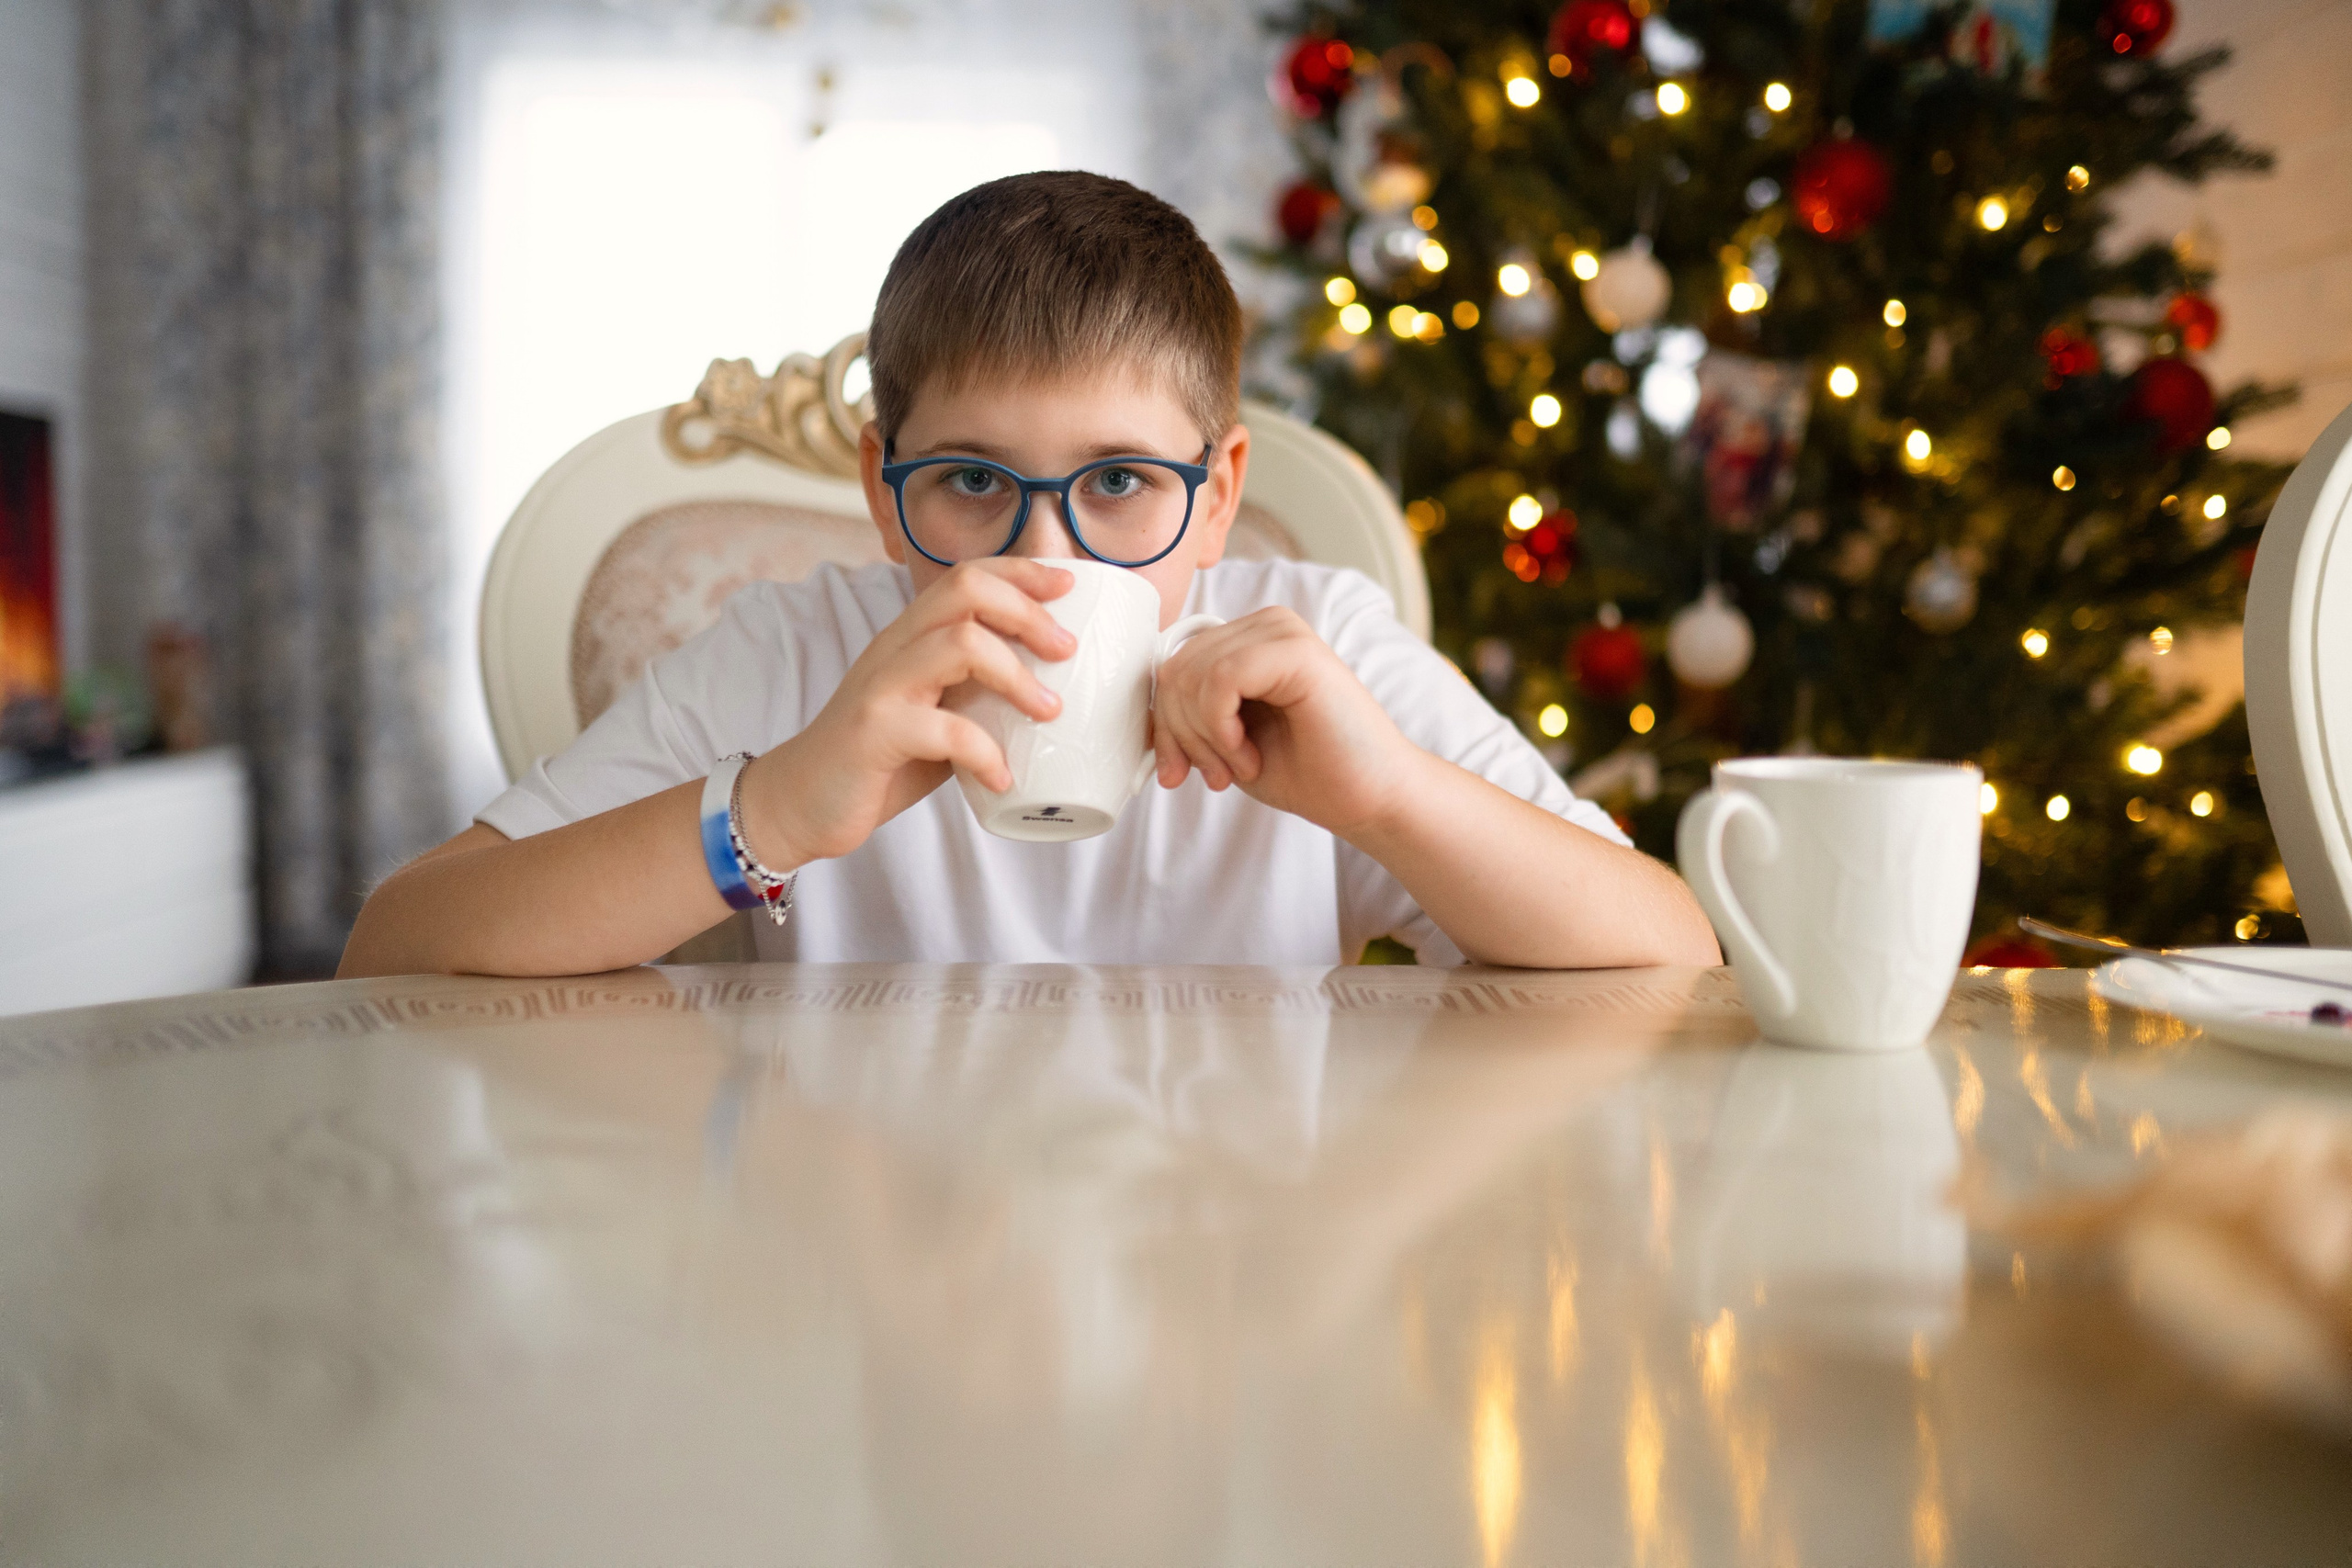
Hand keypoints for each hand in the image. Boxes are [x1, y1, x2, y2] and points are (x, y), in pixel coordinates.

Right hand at [740, 559, 1075, 864]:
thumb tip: (1053, 695)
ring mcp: (882, 687)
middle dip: (1027, 613)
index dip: (1020, 573)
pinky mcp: (874, 732)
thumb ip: (975, 694)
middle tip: (1066, 650)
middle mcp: (895, 648)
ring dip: (1017, 677)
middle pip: (966, 591)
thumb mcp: (934, 713)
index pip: (966, 576)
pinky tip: (1002, 778)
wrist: (801, 802)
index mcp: (910, 637)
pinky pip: (944, 728)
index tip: (1067, 587)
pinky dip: (985, 753)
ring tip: (1049, 713)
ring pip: (960, 644)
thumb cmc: (879, 759)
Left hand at [1149, 607, 1418, 837]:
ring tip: (1239, 768)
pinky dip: (1219, 728)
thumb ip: (1190, 716)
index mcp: (1248, 640)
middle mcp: (1265, 624)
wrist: (1371, 799)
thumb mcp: (1227, 743)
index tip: (1176, 773)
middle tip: (1215, 777)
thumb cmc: (1308, 773)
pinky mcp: (1296, 650)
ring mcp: (1282, 631)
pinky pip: (1220, 679)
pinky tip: (1247, 755)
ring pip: (1191, 673)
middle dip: (1179, 735)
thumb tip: (1141, 717)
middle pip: (1174, 668)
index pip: (1172, 665)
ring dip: (1203, 738)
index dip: (1163, 724)